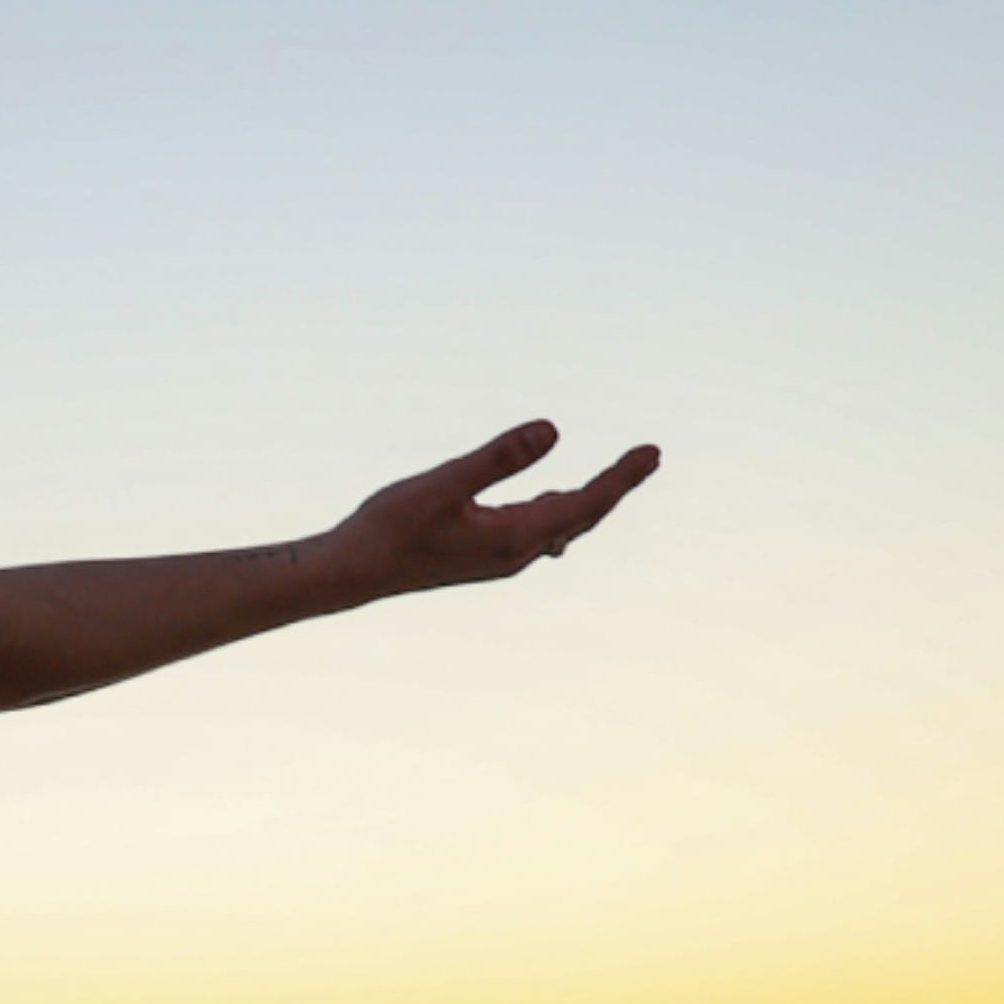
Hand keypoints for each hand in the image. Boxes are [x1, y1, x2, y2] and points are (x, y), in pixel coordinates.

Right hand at [323, 421, 660, 597]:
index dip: (621, 476)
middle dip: (614, 486)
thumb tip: (554, 428)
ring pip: (559, 527)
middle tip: (648, 457)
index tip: (653, 451)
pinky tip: (550, 501)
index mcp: (514, 536)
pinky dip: (555, 510)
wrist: (350, 574)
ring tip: (615, 478)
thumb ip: (499, 457)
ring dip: (588, 501)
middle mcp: (515, 553)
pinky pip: (535, 533)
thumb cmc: (390, 528)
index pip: (585, 502)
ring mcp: (498, 559)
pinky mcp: (479, 556)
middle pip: (581, 516)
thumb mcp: (445, 483)